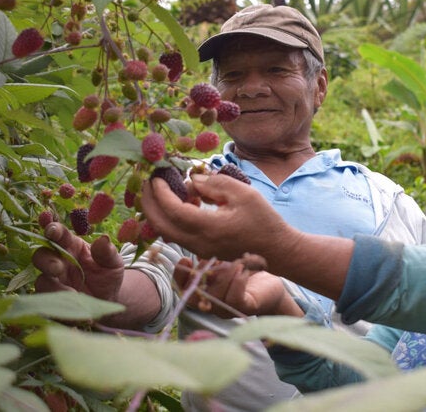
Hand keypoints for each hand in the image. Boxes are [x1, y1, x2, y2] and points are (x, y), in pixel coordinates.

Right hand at [32, 222, 123, 301]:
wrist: (108, 300)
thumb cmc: (108, 275)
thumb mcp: (113, 263)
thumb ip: (107, 252)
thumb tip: (103, 239)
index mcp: (71, 247)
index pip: (58, 235)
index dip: (52, 230)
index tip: (51, 230)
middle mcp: (57, 262)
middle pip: (40, 256)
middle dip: (46, 260)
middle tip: (58, 268)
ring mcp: (53, 282)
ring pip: (41, 281)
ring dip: (53, 287)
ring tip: (73, 294)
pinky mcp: (52, 301)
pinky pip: (47, 304)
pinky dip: (59, 308)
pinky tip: (75, 312)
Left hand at [142, 173, 354, 300]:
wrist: (276, 250)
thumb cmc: (264, 220)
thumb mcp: (243, 193)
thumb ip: (215, 184)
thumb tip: (193, 180)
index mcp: (207, 228)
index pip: (172, 209)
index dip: (160, 191)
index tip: (157, 175)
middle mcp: (198, 242)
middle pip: (160, 225)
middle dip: (149, 202)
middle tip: (148, 181)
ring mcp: (199, 249)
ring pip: (166, 232)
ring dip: (159, 211)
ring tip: (161, 190)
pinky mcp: (203, 250)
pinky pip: (178, 234)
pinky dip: (171, 218)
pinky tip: (183, 202)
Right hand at [174, 257, 301, 317]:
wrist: (277, 280)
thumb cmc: (248, 267)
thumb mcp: (226, 259)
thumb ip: (210, 256)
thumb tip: (197, 245)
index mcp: (206, 291)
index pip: (183, 290)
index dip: (179, 277)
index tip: (185, 259)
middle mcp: (213, 304)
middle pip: (194, 298)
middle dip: (200, 276)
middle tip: (211, 260)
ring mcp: (229, 309)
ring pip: (216, 296)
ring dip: (224, 274)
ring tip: (235, 260)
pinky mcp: (247, 307)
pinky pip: (235, 298)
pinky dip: (238, 281)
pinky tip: (244, 269)